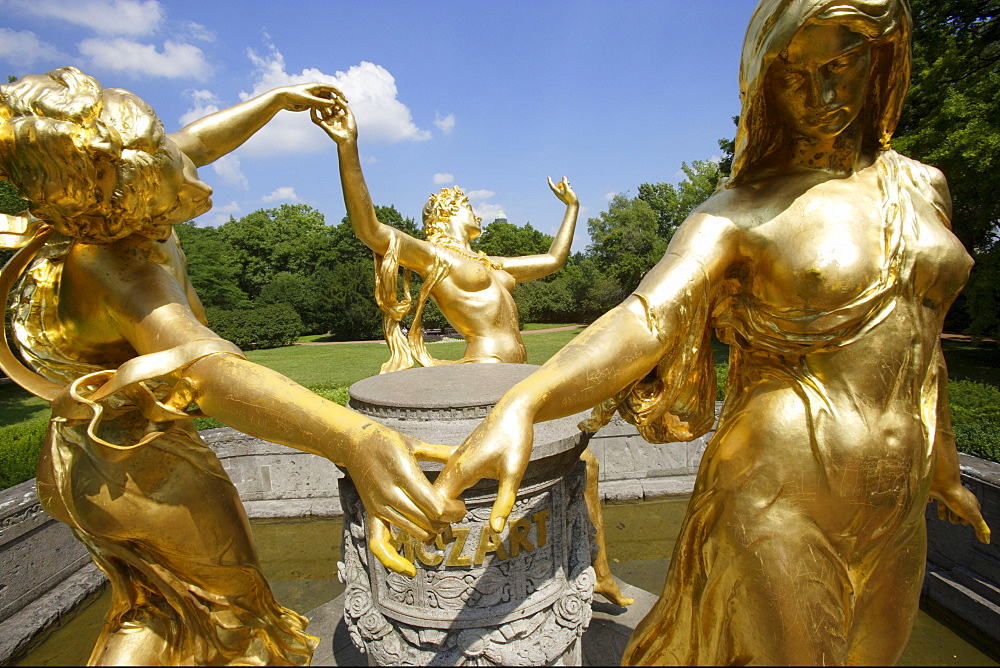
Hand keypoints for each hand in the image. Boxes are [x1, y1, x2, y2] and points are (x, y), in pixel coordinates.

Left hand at [272, 82, 340, 112]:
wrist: (283, 98)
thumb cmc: (294, 96)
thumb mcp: (309, 99)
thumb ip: (321, 102)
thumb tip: (332, 103)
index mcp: (316, 87)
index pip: (332, 88)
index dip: (339, 93)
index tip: (345, 100)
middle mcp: (316, 91)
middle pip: (330, 95)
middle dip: (336, 102)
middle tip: (342, 109)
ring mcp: (313, 97)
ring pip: (325, 102)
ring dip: (329, 107)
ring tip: (334, 114)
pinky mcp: (310, 103)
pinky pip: (319, 106)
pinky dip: (323, 110)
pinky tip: (326, 116)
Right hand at [311, 95, 356, 144]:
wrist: (348, 139)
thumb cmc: (351, 128)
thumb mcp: (349, 114)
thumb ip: (343, 105)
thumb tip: (337, 97)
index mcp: (339, 114)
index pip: (334, 104)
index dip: (331, 98)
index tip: (328, 91)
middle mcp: (333, 117)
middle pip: (326, 106)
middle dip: (324, 100)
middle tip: (320, 93)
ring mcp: (327, 121)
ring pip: (320, 111)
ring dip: (318, 105)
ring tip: (315, 97)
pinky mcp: (323, 125)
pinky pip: (316, 119)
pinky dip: (313, 113)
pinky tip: (312, 107)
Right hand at [343, 427, 465, 574]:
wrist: (353, 444)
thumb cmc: (386, 441)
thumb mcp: (414, 443)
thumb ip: (439, 453)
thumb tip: (462, 454)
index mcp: (404, 475)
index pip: (435, 506)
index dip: (453, 511)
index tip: (461, 506)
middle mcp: (391, 494)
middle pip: (428, 522)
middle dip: (448, 521)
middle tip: (456, 512)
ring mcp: (380, 506)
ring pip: (414, 532)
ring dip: (433, 531)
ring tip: (441, 522)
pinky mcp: (372, 514)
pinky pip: (380, 545)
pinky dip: (393, 561)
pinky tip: (410, 571)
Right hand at [434, 403, 533, 533]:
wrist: (514, 410)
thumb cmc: (515, 438)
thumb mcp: (514, 471)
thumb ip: (504, 500)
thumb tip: (496, 529)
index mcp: (461, 469)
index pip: (437, 504)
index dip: (437, 523)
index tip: (443, 540)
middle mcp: (453, 465)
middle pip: (432, 498)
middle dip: (433, 521)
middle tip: (437, 545)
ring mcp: (454, 461)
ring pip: (436, 490)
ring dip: (436, 510)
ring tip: (440, 534)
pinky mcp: (460, 458)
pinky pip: (445, 481)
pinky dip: (443, 497)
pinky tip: (448, 508)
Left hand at [548, 176, 577, 205]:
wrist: (574, 205)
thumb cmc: (571, 198)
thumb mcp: (568, 190)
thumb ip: (565, 183)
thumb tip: (563, 177)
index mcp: (557, 192)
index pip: (552, 185)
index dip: (550, 181)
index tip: (548, 177)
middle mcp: (558, 193)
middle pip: (557, 186)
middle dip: (561, 182)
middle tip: (567, 181)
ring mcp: (561, 195)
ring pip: (561, 187)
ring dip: (564, 184)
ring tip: (569, 183)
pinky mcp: (564, 195)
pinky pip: (564, 189)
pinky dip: (566, 187)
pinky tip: (571, 187)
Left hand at [931, 482, 990, 543]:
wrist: (940, 481)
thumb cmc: (957, 498)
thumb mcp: (972, 515)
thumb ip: (980, 528)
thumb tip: (987, 542)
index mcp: (970, 503)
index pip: (971, 520)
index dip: (966, 520)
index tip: (963, 514)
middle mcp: (960, 500)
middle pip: (957, 518)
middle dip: (954, 517)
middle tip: (953, 507)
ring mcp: (947, 496)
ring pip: (945, 512)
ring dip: (943, 512)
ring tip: (943, 503)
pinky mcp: (935, 494)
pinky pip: (932, 502)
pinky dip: (930, 502)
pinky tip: (931, 500)